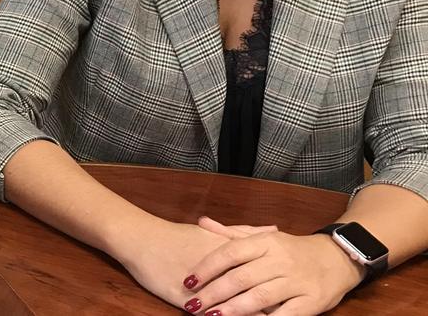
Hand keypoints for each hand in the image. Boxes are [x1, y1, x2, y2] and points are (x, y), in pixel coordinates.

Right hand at [117, 219, 276, 308]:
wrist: (142, 240)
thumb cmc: (174, 236)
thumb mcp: (211, 232)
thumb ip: (243, 232)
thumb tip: (273, 229)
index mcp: (233, 254)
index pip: (266, 273)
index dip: (283, 284)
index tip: (299, 289)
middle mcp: (224, 272)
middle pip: (258, 292)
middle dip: (275, 304)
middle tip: (289, 307)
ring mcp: (207, 290)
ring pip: (240, 307)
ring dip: (253, 313)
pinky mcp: (189, 303)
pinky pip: (214, 315)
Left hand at [184, 218, 362, 314]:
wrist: (339, 257)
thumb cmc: (292, 249)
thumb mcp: (264, 237)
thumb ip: (232, 233)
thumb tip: (201, 221)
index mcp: (266, 243)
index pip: (231, 253)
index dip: (207, 267)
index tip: (188, 281)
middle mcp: (281, 260)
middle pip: (242, 277)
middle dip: (214, 293)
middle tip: (193, 304)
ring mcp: (297, 281)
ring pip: (261, 297)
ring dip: (234, 309)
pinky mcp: (312, 301)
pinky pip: (287, 314)